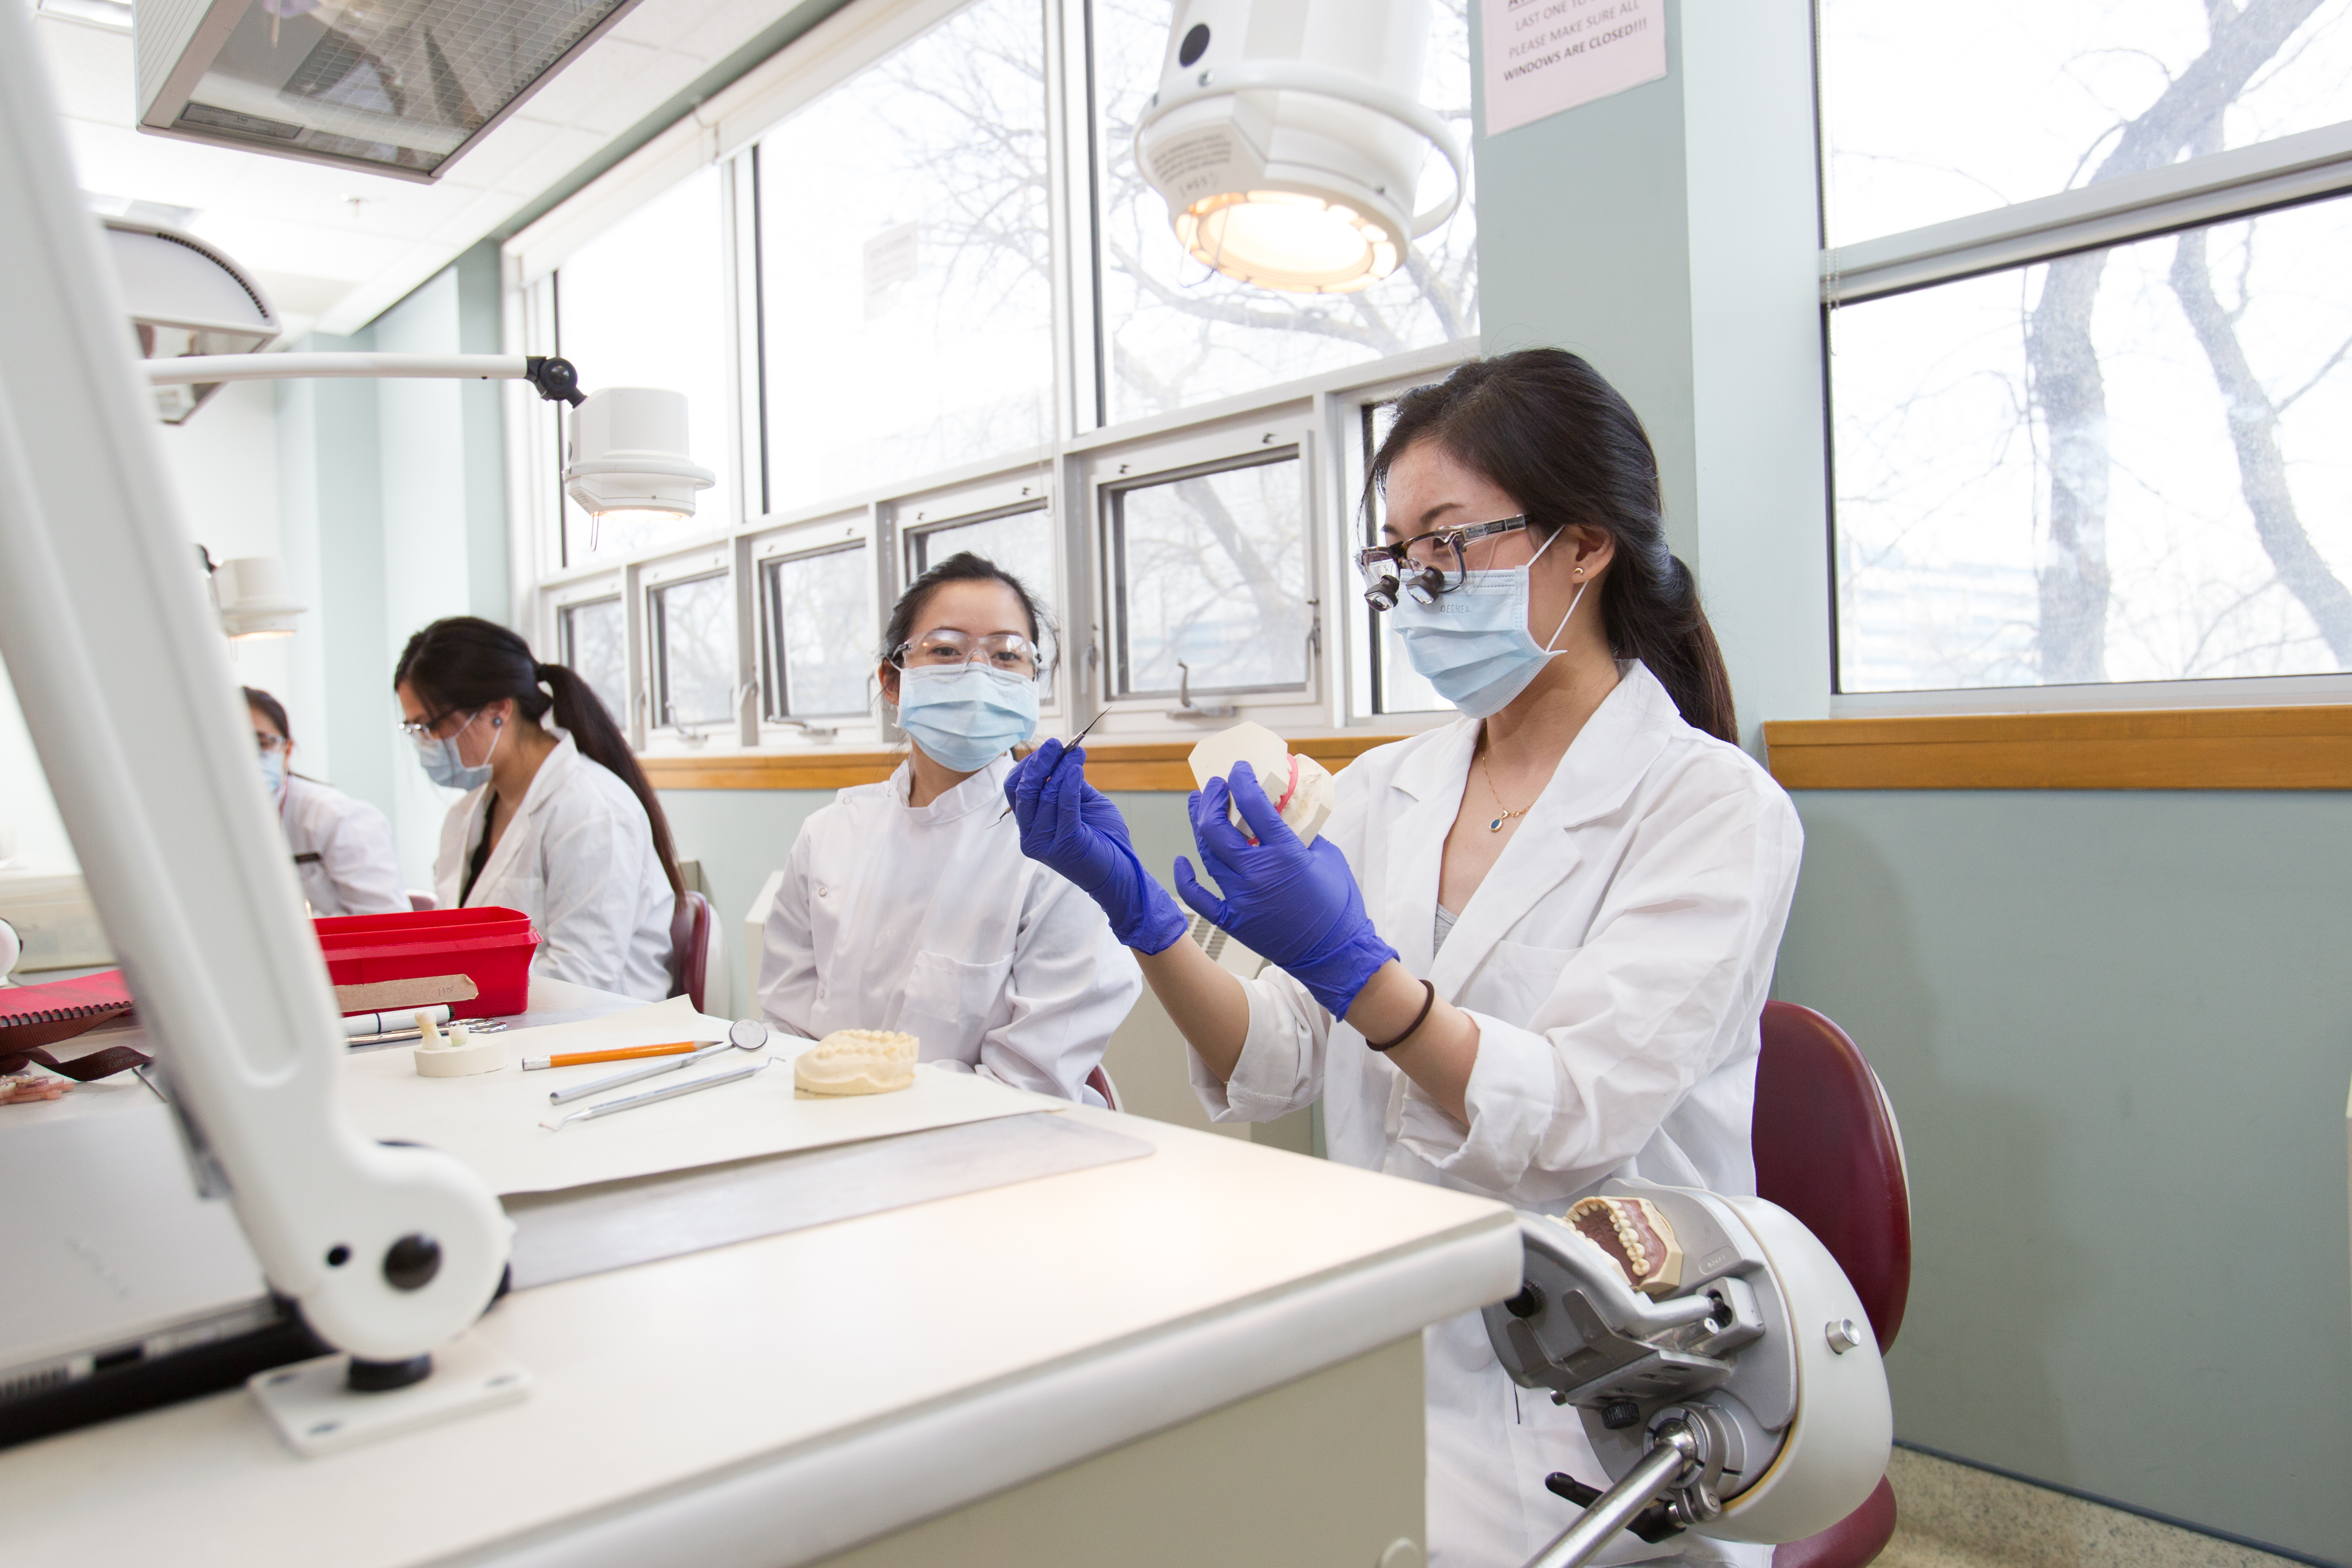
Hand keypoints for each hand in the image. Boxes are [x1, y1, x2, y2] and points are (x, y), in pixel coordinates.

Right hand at [1006, 740, 1188, 953]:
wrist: (1121, 873)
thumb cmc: (1103, 840)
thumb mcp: (1082, 805)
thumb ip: (1068, 784)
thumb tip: (1065, 754)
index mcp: (1029, 826)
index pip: (1015, 789)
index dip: (1029, 765)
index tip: (1051, 747)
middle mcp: (1030, 836)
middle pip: (1023, 790)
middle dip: (1039, 762)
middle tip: (1057, 744)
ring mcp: (1044, 843)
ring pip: (1044, 795)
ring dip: (1060, 769)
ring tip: (1076, 755)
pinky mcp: (1064, 845)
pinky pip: (1063, 805)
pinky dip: (1070, 783)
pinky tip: (1078, 769)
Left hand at [1174, 761, 1395, 1017]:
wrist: (1336, 953)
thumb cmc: (1339, 905)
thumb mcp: (1328, 857)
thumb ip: (1304, 832)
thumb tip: (1283, 812)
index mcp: (1285, 854)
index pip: (1253, 805)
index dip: (1242, 781)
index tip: (1238, 770)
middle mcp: (1257, 874)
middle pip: (1217, 828)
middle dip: (1212, 800)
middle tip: (1214, 787)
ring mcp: (1242, 899)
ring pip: (1206, 855)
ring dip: (1199, 827)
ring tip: (1199, 807)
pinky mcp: (1235, 921)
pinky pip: (1200, 898)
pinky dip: (1187, 879)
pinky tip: (1183, 860)